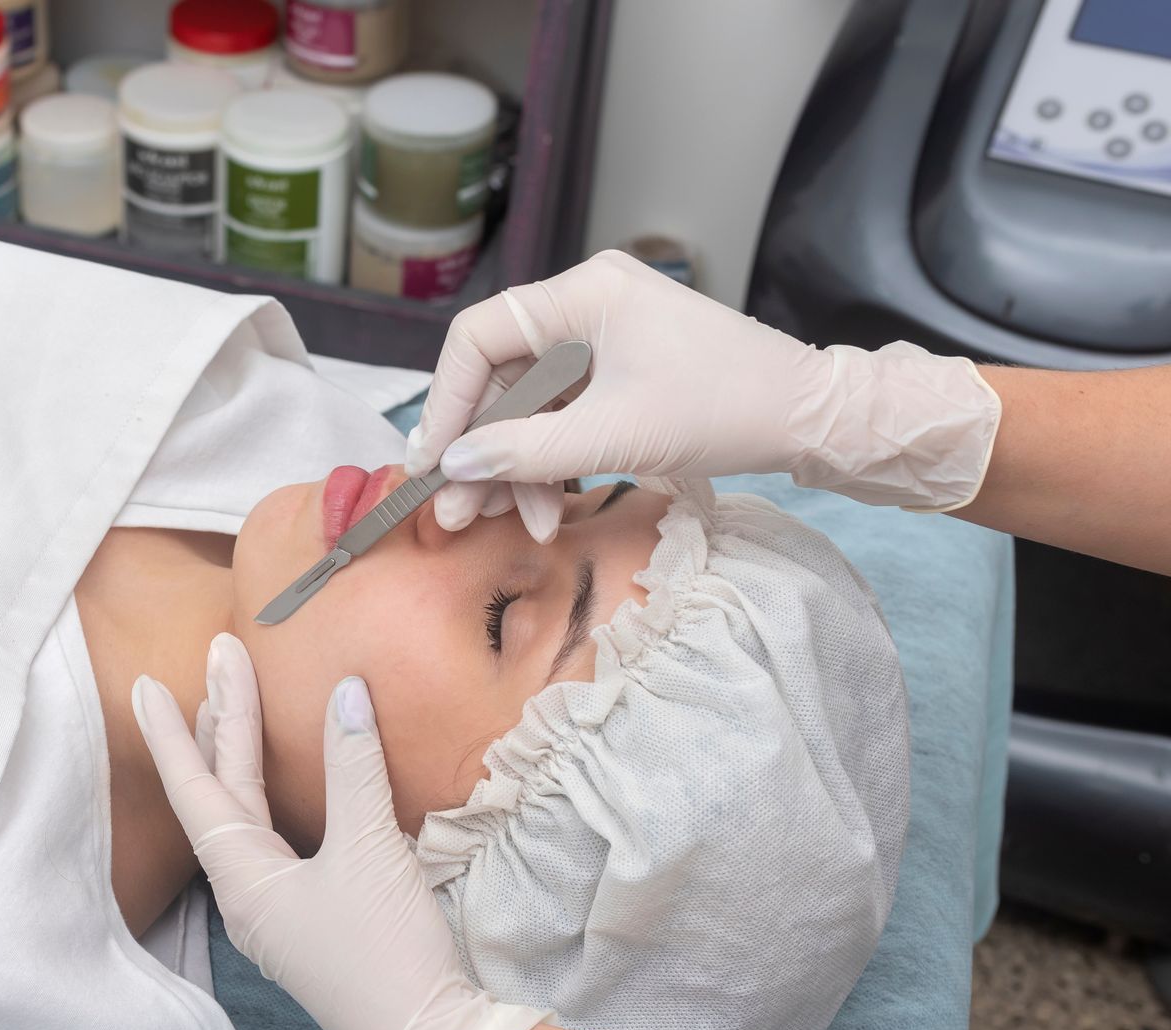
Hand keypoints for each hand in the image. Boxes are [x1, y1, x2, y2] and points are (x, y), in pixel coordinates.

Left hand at [132, 635, 547, 1029]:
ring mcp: (280, 912)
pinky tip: (288, 783)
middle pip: (223, 795)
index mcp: (244, 880)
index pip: (195, 789)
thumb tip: (346, 692)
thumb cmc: (386, 951)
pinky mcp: (313, 921)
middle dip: (221, 722)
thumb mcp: (369, 849)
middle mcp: (249, 895)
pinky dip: (275, 797)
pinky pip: (278, 841)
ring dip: (241, 760)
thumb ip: (353, 767)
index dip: (172, 733)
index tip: (145, 683)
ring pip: (249, 819)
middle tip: (218, 655)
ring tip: (231, 706)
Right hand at [409, 249, 1001, 539]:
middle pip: (502, 378)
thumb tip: (453, 467)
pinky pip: (563, 415)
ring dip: (518, 467)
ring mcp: (606, 339)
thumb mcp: (613, 437)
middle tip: (459, 510)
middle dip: (483, 449)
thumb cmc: (722, 409)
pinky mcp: (622, 372)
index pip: (479, 337)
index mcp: (584, 293)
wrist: (810, 418)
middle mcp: (587, 304)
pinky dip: (551, 461)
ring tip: (517, 521)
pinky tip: (547, 505)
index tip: (435, 462)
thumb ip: (525, 453)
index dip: (448, 401)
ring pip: (530, 405)